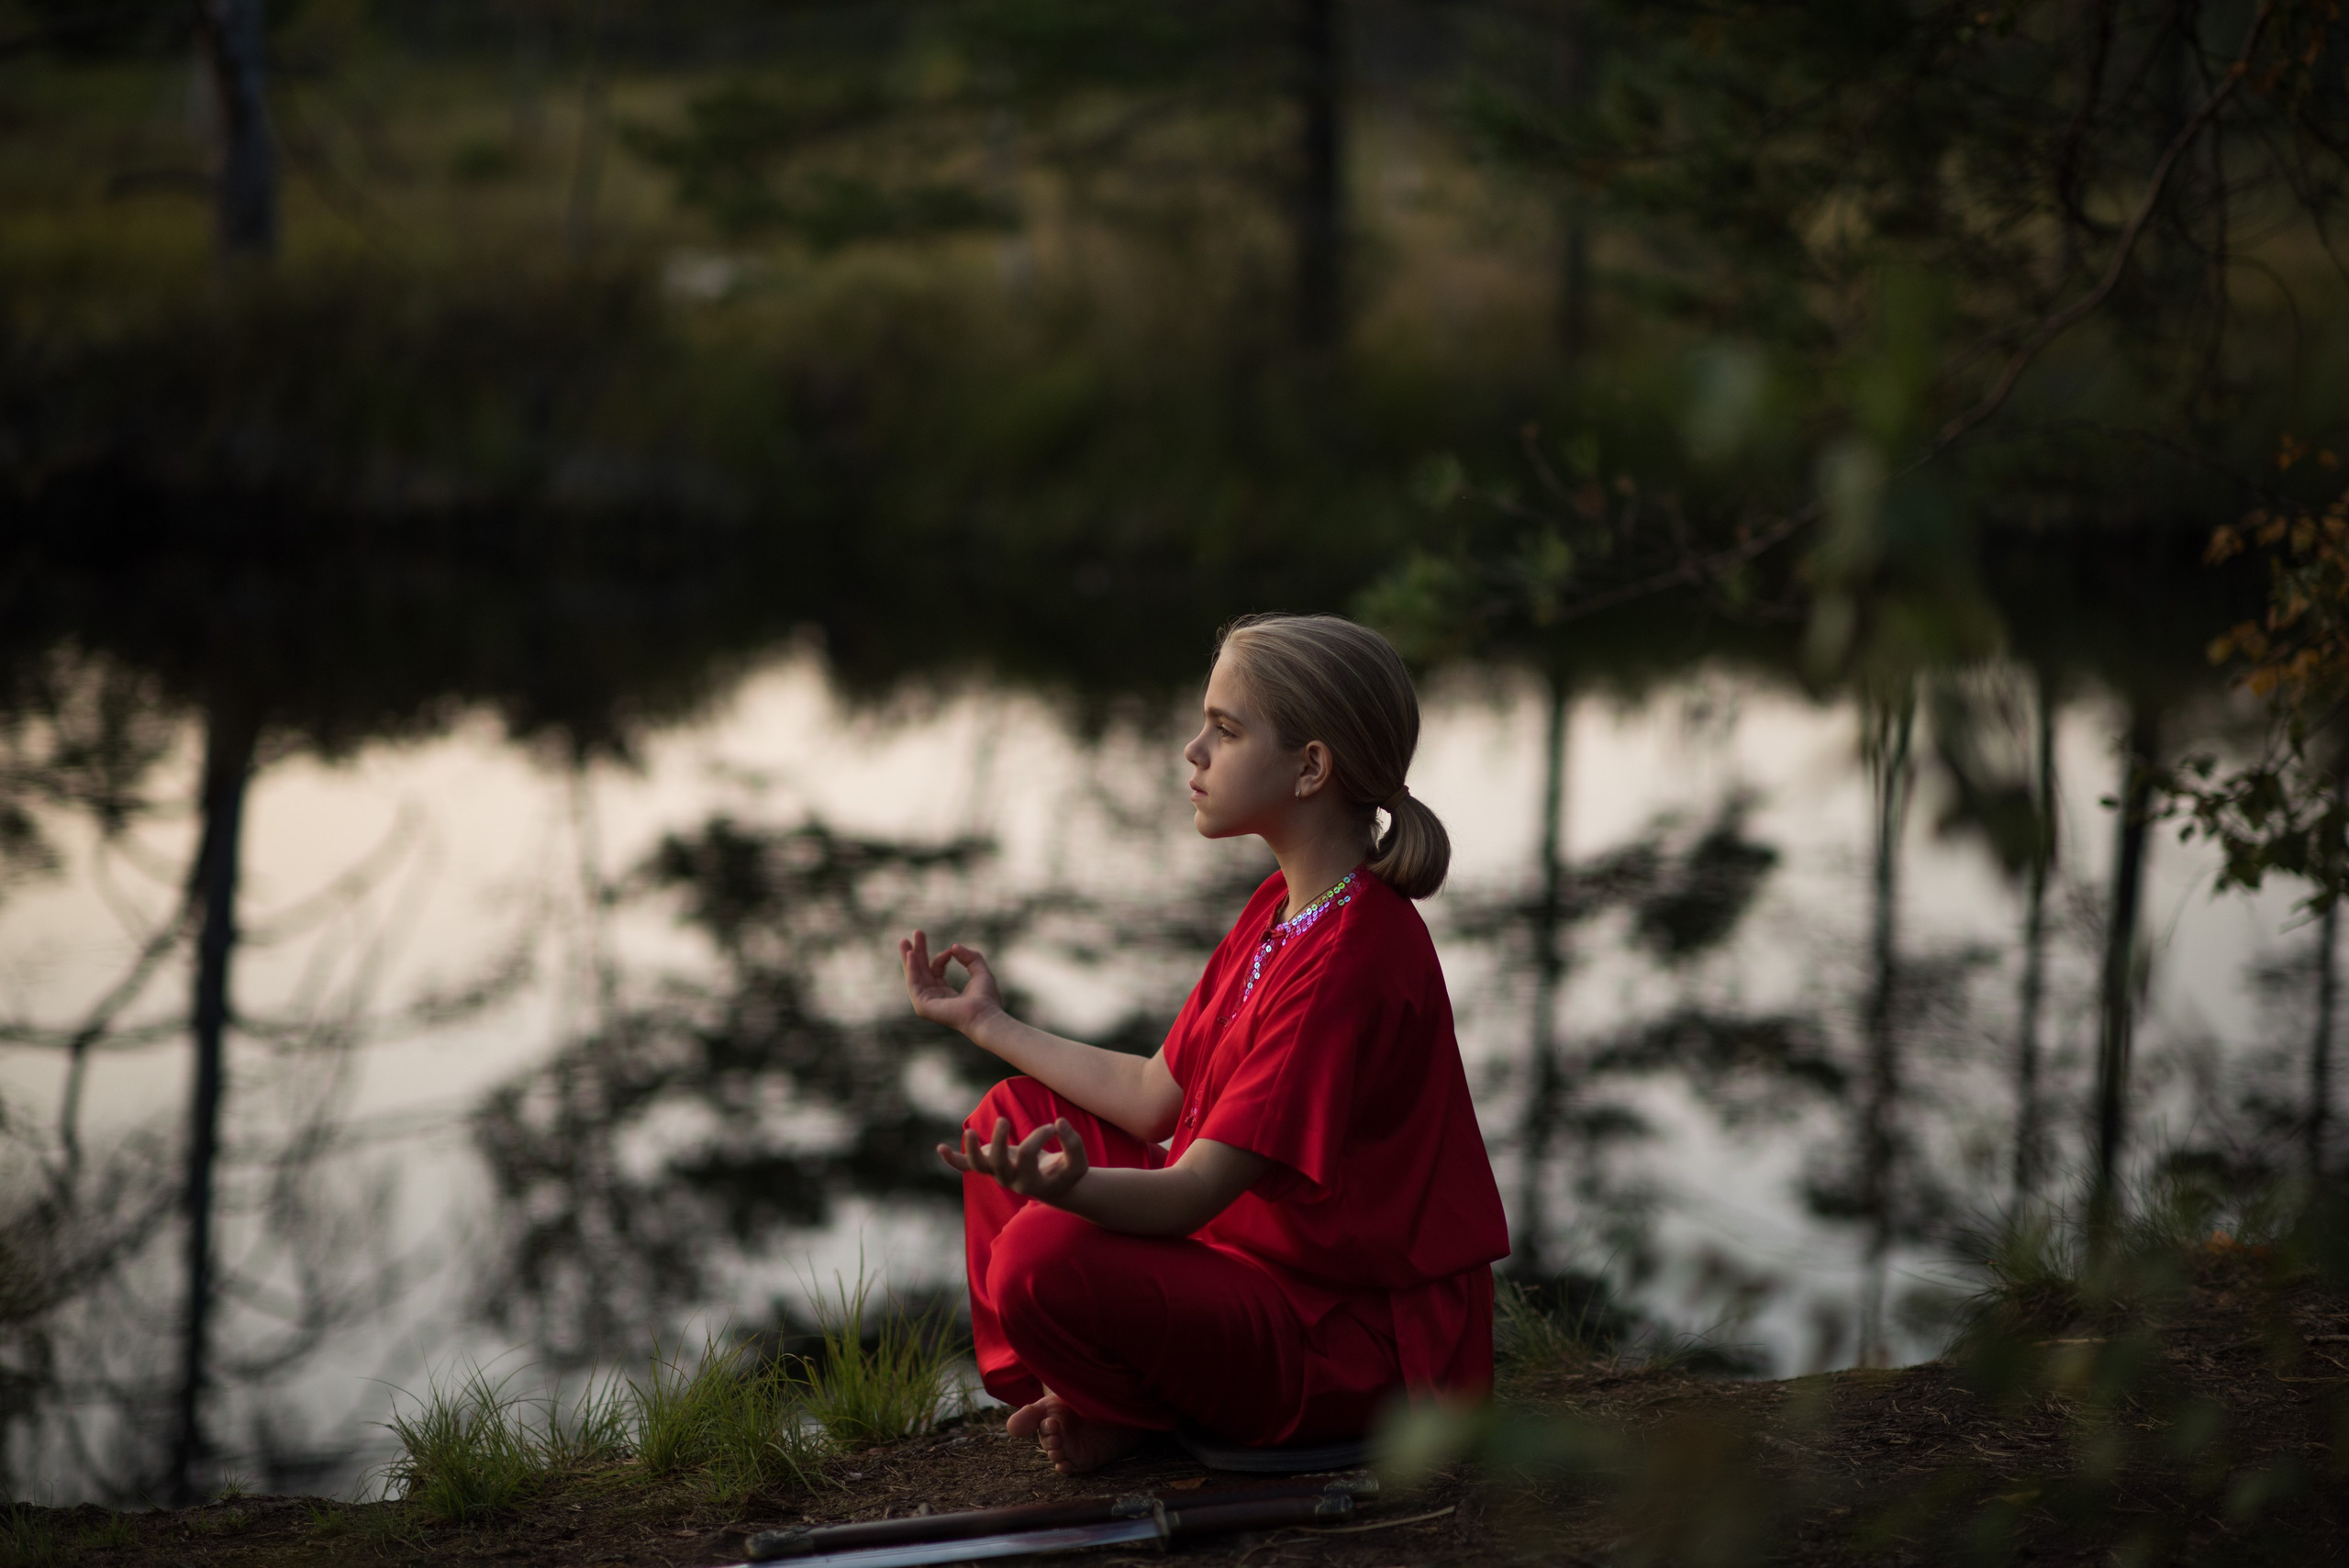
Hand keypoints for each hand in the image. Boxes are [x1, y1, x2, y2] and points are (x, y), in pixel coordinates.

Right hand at [900, 930, 1004, 1036]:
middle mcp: (935, 999)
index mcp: (947, 995)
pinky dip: (911, 969)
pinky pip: (913, 984)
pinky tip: (911, 955)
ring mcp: (928, 1003)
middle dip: (917, 953)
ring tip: (904, 940)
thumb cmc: (986, 999)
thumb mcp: (980, 971)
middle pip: (921, 972)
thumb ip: (970, 957)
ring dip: (909, 958)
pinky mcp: (923, 1006)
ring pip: (914, 976)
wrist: (984, 1015)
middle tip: (915, 933)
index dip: (941, 958)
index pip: (936, 971)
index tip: (950, 950)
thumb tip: (954, 947)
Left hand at [938, 1115, 1089, 1204]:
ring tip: (970, 1131)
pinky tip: (940, 1148)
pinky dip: (952, 1159)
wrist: (1053, 1187)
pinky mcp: (989, 1166)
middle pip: (997, 1163)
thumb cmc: (1065, 1172)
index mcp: (1030, 1183)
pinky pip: (966, 1166)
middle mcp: (1009, 1180)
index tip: (1054, 1126)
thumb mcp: (1077, 1163)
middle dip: (997, 1142)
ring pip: (977, 1165)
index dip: (1039, 1136)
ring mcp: (996, 1174)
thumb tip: (1059, 1122)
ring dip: (971, 1148)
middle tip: (1003, 1120)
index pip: (1028, 1155)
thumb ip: (1073, 1143)